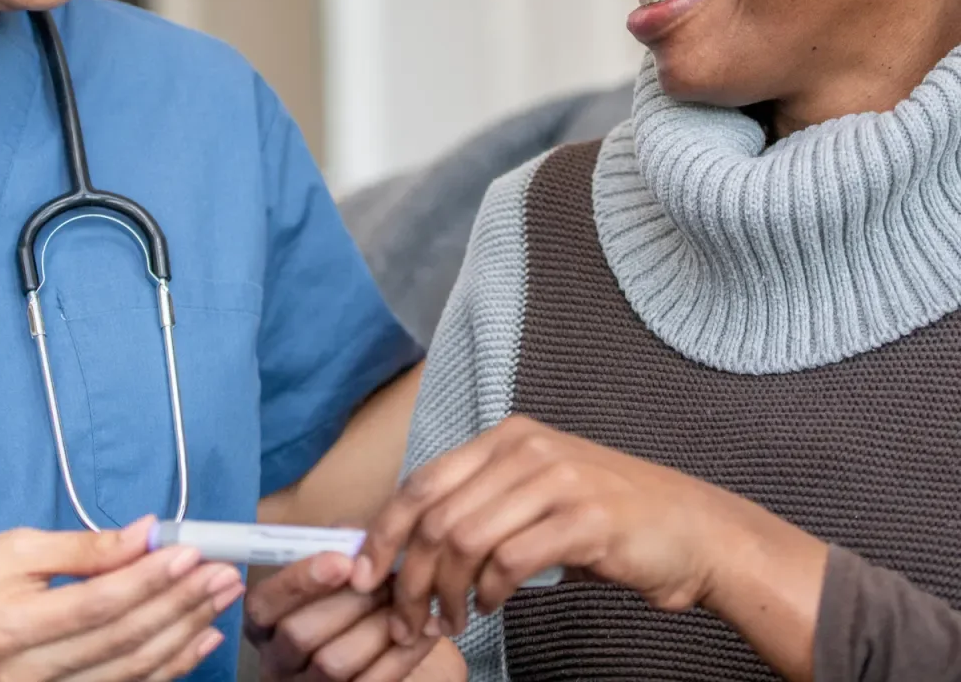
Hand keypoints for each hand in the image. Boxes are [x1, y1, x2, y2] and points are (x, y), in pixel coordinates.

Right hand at [0, 516, 243, 680]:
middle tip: (224, 570)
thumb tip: (148, 533)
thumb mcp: (18, 547)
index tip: (192, 550)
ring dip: (185, 631)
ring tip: (222, 595)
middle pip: (122, 640)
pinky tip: (200, 636)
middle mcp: (24, 676)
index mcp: (8, 628)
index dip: (150, 579)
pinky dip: (169, 665)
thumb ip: (87, 548)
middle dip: (181, 602)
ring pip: (132, 671)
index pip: (98, 605)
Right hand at [245, 553, 441, 681]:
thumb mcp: (336, 565)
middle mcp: (277, 659)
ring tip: (405, 599)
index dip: (299, 581)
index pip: (263, 604)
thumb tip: (353, 536)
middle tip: (385, 577)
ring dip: (377, 626)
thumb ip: (338, 546)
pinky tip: (427, 629)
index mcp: (264, 621)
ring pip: (333, 663)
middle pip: (299, 634)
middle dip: (348, 602)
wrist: (378, 639)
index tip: (344, 561)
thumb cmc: (349, 594)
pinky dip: (403, 655)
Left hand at [352, 416, 747, 645]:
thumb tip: (412, 549)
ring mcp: (555, 479)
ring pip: (464, 540)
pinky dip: (488, 593)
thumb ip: (482, 509)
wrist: (693, 529)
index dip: (385, 531)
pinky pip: (510, 561)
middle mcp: (525, 449)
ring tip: (450, 621)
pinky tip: (490, 608)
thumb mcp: (536, 496)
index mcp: (506, 438)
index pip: (422, 481)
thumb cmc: (607, 519)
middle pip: (435, 514)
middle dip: (408, 575)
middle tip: (406, 619)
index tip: (365, 574)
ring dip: (445, 593)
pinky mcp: (584, 520)